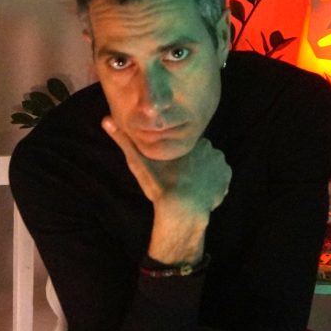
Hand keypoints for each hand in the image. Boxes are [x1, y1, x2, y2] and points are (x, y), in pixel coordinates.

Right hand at [103, 117, 231, 264]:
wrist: (182, 210)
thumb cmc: (160, 183)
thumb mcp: (138, 161)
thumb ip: (123, 140)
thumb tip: (105, 120)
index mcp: (191, 140)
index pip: (185, 143)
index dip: (177, 155)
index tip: (169, 167)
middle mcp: (210, 148)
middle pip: (198, 152)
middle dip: (190, 162)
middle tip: (176, 176)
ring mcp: (220, 165)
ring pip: (209, 164)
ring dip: (201, 172)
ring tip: (186, 185)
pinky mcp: (225, 181)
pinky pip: (219, 179)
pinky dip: (211, 184)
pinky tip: (198, 191)